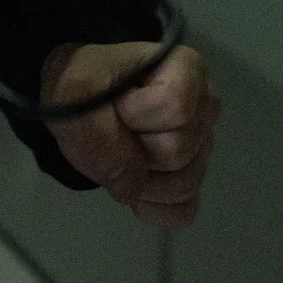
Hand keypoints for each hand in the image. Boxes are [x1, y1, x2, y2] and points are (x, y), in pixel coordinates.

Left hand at [40, 42, 219, 229]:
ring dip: (141, 181)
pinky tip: (133, 184)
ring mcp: (203, 148)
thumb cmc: (86, 84)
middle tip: (116, 131)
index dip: (137, 115)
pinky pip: (182, 211)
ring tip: (121, 156)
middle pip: (179, 151)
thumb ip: (100, 134)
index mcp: (188, 70)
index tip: (117, 104)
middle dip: (136, 149)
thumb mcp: (76, 90)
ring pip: (185, 184)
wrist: (81, 102)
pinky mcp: (192, 180)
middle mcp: (206, 108)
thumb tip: (133, 186)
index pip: (176, 107)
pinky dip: (151, 206)